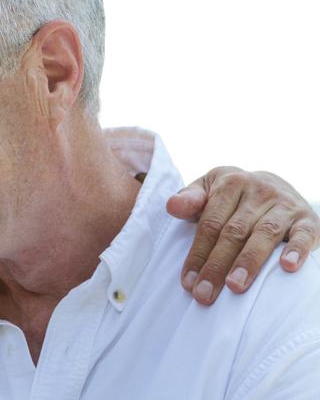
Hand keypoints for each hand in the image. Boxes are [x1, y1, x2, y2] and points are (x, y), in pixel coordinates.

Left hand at [167, 166, 318, 305]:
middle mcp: (258, 190)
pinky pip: (303, 235)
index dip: (198, 253)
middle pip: (234, 232)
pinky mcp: (308, 219)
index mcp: (230, 183)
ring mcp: (284, 204)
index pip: (210, 223)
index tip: (187, 282)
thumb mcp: (208, 190)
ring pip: (264, 234)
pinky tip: (287, 268)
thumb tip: (172, 206)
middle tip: (205, 294)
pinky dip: (296, 250)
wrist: (274, 183)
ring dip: (249, 262)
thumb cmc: (231, 196)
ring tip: (235, 287)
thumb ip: (190, 199)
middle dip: (217, 265)